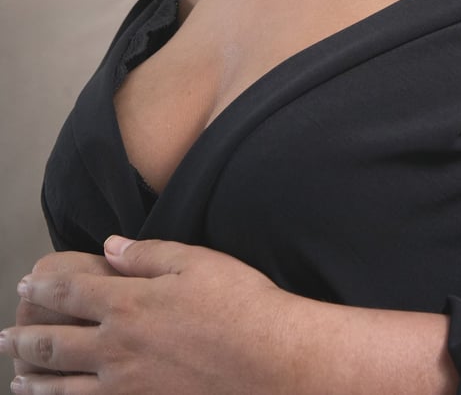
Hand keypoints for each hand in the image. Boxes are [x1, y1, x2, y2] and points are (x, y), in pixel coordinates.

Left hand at [0, 237, 295, 394]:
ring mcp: (124, 386)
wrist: (269, 361)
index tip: (24, 284)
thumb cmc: (239, 304)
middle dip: (23, 338)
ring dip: (35, 380)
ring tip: (18, 377)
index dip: (43, 286)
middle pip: (55, 342)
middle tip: (2, 337)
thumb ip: (148, 253)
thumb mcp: (196, 261)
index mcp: (129, 302)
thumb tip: (110, 246)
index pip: (71, 290)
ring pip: (62, 386)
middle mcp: (117, 346)